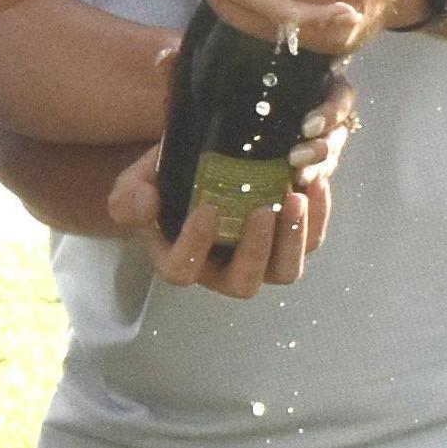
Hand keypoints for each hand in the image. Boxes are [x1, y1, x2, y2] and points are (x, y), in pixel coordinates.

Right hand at [111, 81, 356, 295]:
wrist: (201, 164)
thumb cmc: (166, 179)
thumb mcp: (137, 182)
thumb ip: (130, 196)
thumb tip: (145, 205)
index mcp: (181, 261)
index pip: (183, 270)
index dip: (195, 246)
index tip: (206, 209)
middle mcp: (222, 271)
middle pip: (244, 283)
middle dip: (256, 250)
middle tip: (263, 210)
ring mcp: (260, 260)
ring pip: (284, 271)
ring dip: (293, 240)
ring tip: (295, 198)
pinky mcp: (289, 241)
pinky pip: (309, 241)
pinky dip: (316, 216)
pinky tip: (313, 184)